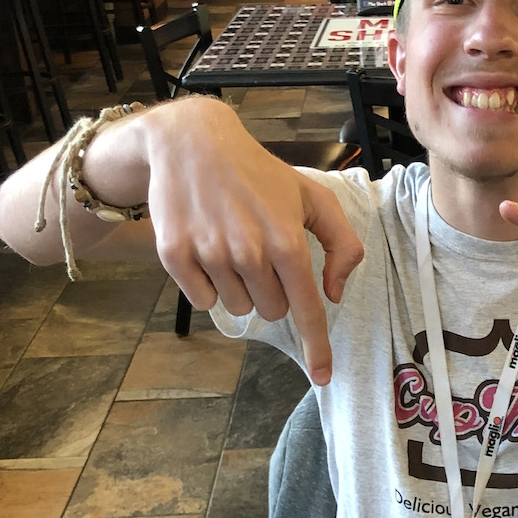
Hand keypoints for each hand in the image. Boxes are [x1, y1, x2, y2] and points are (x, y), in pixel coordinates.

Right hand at [135, 100, 364, 384]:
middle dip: (271, 291)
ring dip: (239, 286)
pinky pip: (202, 300)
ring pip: (236, 308)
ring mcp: (210, 254)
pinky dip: (208, 284)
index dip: (317, 347)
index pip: (306, 309)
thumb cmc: (260, 174)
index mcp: (288, 240)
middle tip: (260, 252)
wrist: (191, 142)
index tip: (322, 375)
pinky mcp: (175, 255)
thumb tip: (332, 293)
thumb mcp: (314, 197)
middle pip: (271, 312)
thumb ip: (342, 244)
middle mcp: (249, 252)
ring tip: (232, 244)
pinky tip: (207, 247)